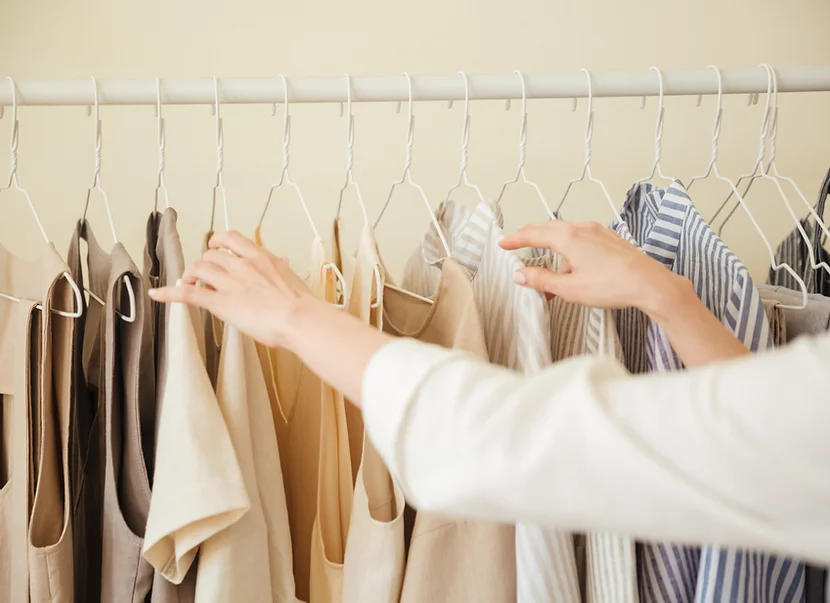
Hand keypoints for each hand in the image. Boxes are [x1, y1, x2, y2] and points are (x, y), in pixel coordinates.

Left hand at [148, 230, 322, 348]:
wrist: (299, 318)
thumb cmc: (300, 304)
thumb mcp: (291, 277)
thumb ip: (280, 268)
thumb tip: (282, 262)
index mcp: (259, 257)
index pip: (230, 238)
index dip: (217, 242)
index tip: (214, 248)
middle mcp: (241, 265)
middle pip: (210, 256)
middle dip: (203, 264)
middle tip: (202, 275)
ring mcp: (229, 283)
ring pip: (198, 269)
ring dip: (190, 276)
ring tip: (188, 283)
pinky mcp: (220, 303)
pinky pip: (188, 294)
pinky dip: (170, 293)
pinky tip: (158, 295)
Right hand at [499, 221, 688, 318]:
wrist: (650, 284)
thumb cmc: (611, 285)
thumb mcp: (569, 288)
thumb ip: (541, 280)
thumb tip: (519, 275)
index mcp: (567, 237)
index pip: (533, 235)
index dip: (515, 239)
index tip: (503, 243)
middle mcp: (582, 228)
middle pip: (548, 228)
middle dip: (530, 234)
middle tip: (516, 240)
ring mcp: (598, 232)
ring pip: (565, 232)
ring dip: (550, 244)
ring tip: (543, 262)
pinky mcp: (609, 239)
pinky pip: (581, 238)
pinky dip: (568, 247)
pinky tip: (570, 265)